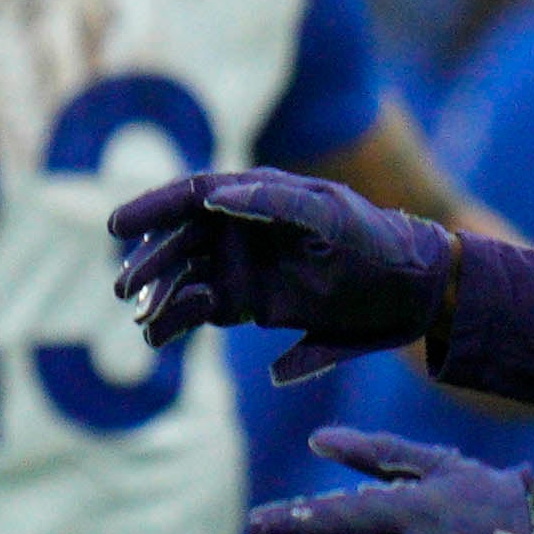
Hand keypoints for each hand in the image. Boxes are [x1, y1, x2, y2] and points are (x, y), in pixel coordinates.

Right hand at [107, 167, 456, 365]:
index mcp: (257, 196)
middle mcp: (242, 230)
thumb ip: (273, 202)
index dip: (151, 208)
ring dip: (158, 297)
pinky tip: (161, 336)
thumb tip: (212, 196)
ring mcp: (244, 268)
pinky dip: (177, 322)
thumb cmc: (377, 241)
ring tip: (143, 319)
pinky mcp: (251, 305)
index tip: (117, 226)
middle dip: (149, 264)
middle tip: (126, 290)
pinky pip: (201, 312)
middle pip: (179, 241)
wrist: (415, 292)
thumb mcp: (331, 216)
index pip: (191, 196)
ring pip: (183, 279)